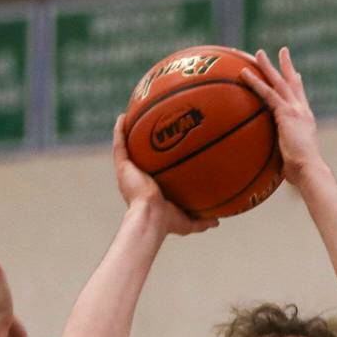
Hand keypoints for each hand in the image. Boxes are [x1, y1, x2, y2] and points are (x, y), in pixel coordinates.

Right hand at [113, 116, 217, 236]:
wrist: (151, 217)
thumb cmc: (167, 222)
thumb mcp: (188, 221)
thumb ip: (201, 220)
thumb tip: (217, 222)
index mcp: (147, 190)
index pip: (151, 173)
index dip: (155, 162)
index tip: (163, 149)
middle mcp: (136, 179)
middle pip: (138, 157)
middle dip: (141, 144)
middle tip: (149, 128)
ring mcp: (128, 172)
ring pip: (125, 148)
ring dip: (127, 132)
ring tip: (131, 115)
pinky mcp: (123, 167)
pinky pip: (119, 145)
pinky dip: (119, 131)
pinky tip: (122, 116)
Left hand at [241, 47, 322, 186]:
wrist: (308, 169)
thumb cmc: (301, 172)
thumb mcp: (292, 159)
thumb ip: (284, 155)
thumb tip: (276, 165)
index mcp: (306, 120)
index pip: (301, 98)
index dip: (297, 84)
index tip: (296, 73)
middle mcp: (302, 110)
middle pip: (293, 82)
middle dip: (287, 66)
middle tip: (282, 51)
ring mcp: (295, 110)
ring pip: (279, 82)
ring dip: (268, 67)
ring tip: (258, 53)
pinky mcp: (285, 113)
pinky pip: (267, 93)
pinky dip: (255, 82)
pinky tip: (244, 73)